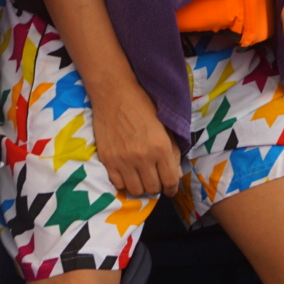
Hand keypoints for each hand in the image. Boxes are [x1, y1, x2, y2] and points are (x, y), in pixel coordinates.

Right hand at [91, 83, 181, 197]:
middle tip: (155, 179)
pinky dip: (124, 182)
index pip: (170, 181)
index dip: (171, 189)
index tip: (170, 189)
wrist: (114, 93)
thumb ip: (173, 152)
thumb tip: (175, 175)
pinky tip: (127, 173)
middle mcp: (143, 157)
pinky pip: (118, 184)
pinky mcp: (107, 159)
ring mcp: (123, 160)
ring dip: (141, 186)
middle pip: (153, 188)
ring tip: (141, 177)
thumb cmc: (143, 105)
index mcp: (161, 147)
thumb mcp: (165, 126)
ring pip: (135, 190)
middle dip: (157, 186)